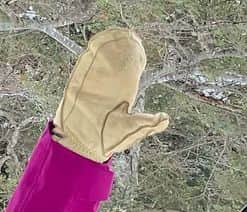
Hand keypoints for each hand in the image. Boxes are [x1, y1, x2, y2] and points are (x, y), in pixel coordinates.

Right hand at [53, 28, 169, 161]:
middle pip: (118, 56)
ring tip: (117, 35)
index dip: (136, 56)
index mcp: (125, 92)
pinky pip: (87, 60)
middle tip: (129, 36)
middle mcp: (111, 83)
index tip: (139, 47)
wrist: (82, 142)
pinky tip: (99, 42)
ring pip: (103, 54)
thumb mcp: (132, 131)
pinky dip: (93, 50)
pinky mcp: (80, 79)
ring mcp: (95, 79)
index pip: (133, 68)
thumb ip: (148, 124)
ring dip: (110, 43)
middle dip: (124, 45)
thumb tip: (166, 119)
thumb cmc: (107, 139)